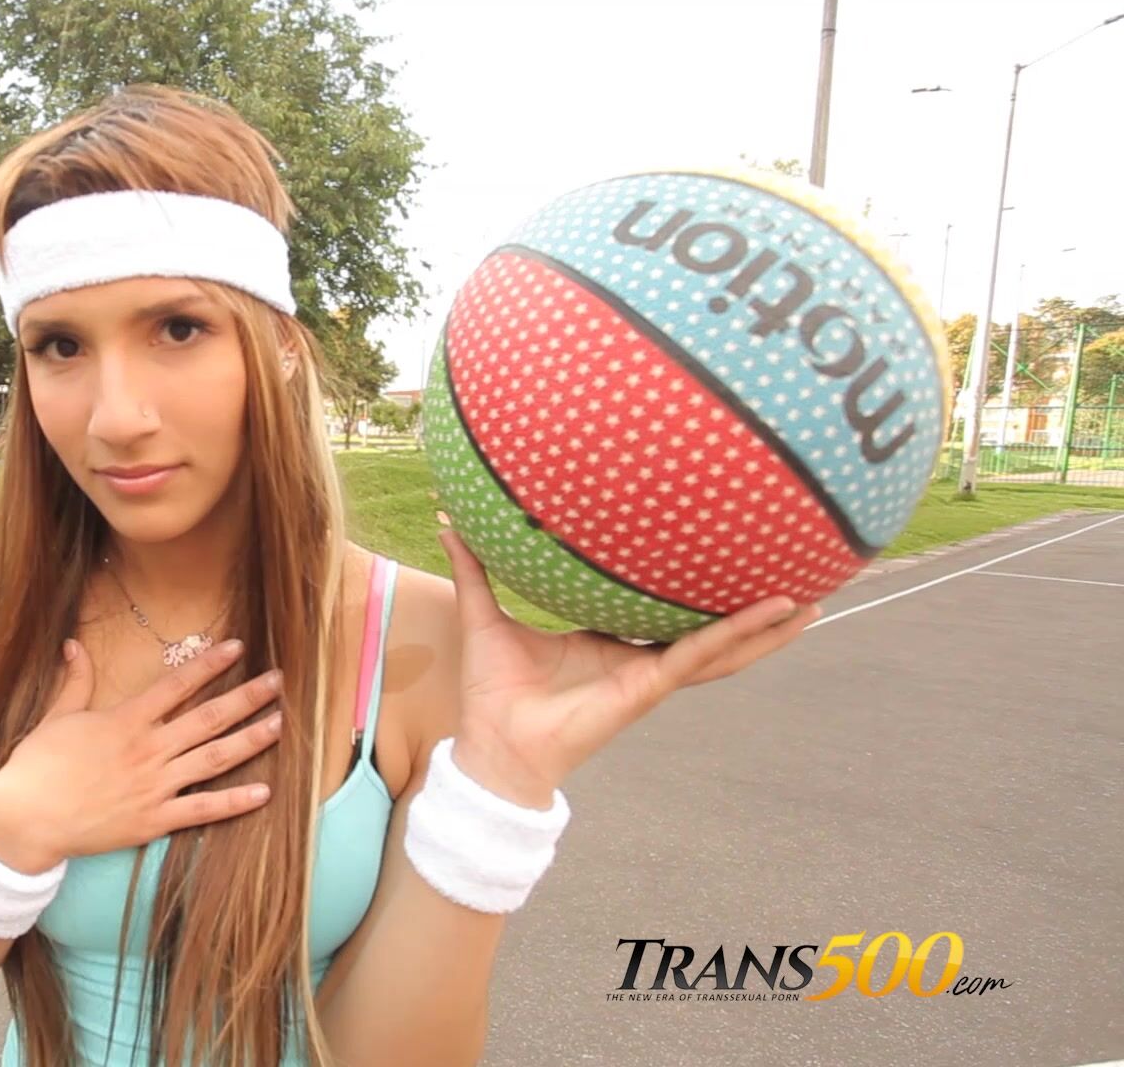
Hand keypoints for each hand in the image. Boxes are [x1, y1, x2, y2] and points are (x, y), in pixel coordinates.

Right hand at [0, 638, 284, 872]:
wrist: (25, 819)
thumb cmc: (37, 768)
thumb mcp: (56, 717)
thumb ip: (75, 681)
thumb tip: (72, 645)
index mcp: (126, 720)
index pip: (178, 684)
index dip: (210, 664)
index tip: (238, 647)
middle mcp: (147, 749)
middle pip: (209, 717)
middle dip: (247, 697)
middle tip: (279, 682)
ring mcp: (154, 786)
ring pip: (214, 758)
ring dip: (250, 740)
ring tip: (280, 724)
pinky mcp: (153, 820)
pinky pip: (203, 810)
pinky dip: (235, 802)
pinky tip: (264, 792)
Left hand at [436, 529, 818, 808]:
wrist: (493, 746)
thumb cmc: (491, 692)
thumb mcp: (486, 615)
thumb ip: (476, 568)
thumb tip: (450, 517)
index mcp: (608, 641)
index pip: (659, 610)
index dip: (689, 588)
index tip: (718, 553)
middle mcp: (637, 659)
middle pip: (706, 628)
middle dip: (750, 610)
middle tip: (795, 576)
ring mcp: (650, 675)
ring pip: (722, 647)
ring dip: (767, 626)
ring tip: (814, 601)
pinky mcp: (649, 686)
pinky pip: (702, 654)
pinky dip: (740, 633)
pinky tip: (778, 612)